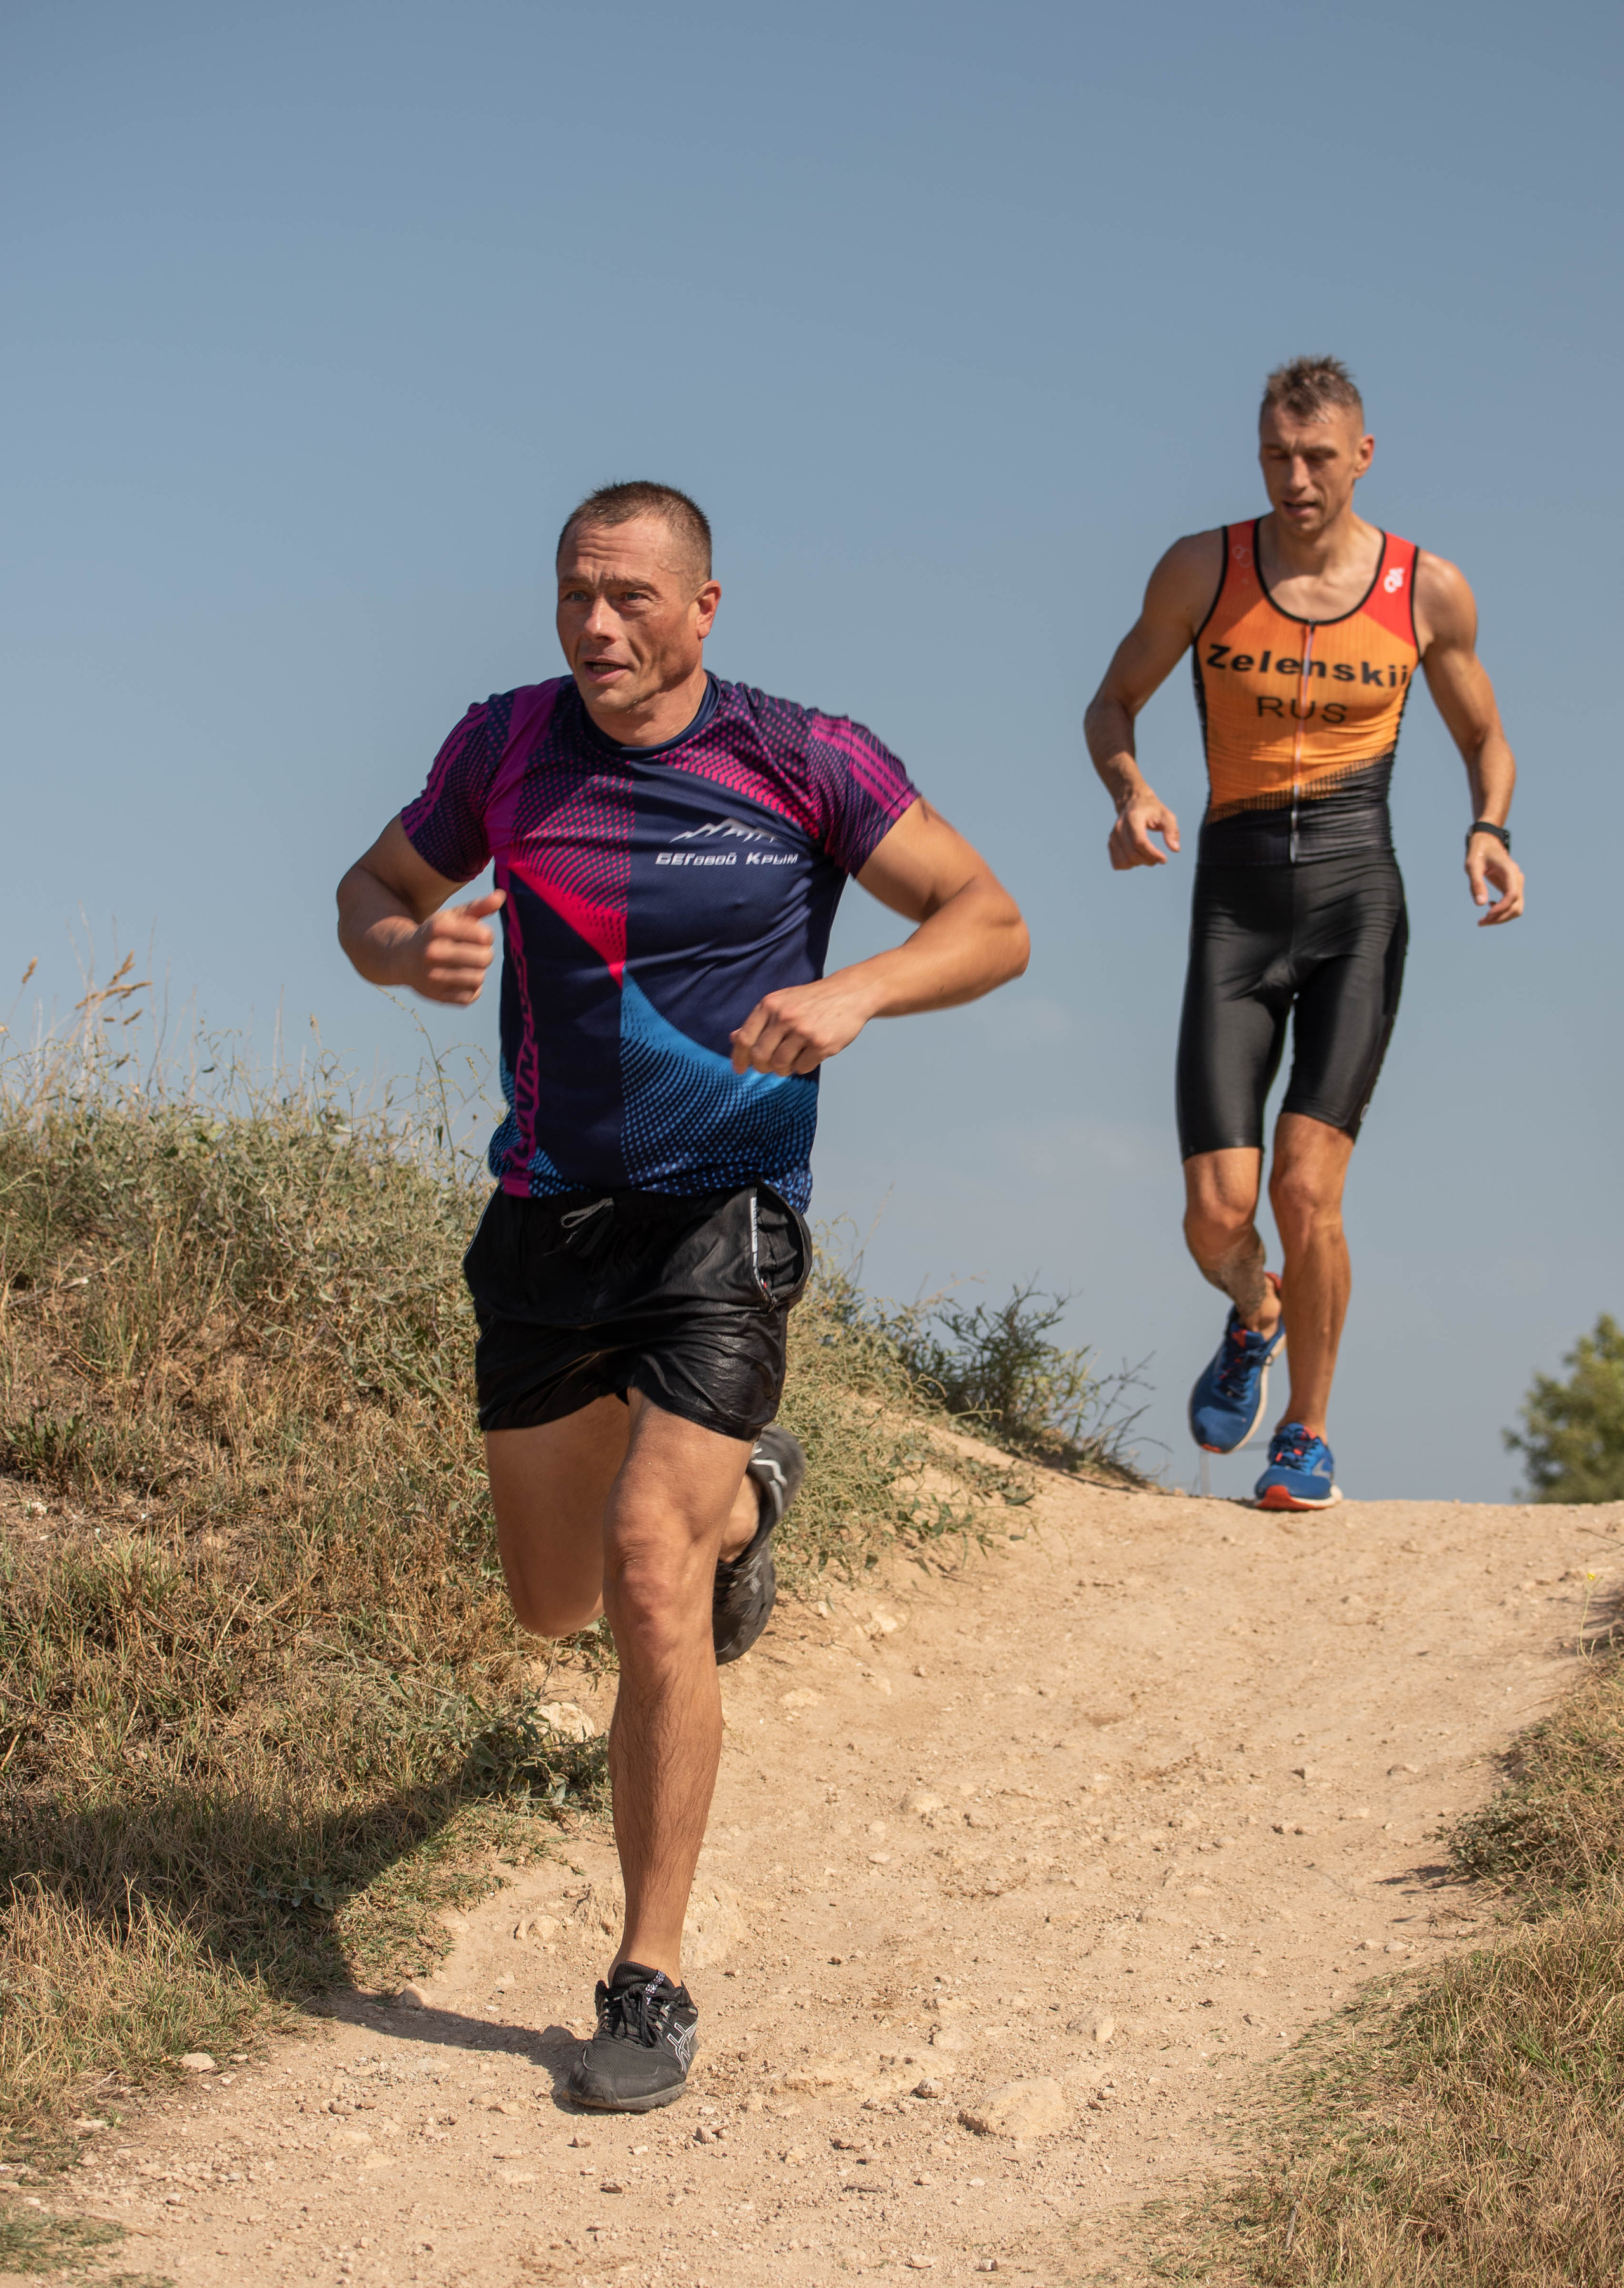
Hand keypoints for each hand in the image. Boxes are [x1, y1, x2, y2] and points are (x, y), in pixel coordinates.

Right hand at [401, 890, 504, 1002]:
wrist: (401, 958)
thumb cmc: (433, 934)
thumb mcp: (451, 917)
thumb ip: (478, 907)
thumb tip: (501, 896)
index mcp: (437, 928)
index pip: (483, 936)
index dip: (486, 936)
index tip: (479, 936)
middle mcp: (432, 952)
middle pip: (484, 958)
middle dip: (486, 954)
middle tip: (477, 952)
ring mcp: (432, 977)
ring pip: (479, 978)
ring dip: (479, 972)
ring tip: (469, 965)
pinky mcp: (436, 996)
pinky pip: (470, 996)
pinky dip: (472, 988)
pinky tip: (462, 979)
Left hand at [729, 972, 878, 1075]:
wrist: (849, 994)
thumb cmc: (812, 1000)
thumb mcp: (782, 1002)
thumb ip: (758, 1021)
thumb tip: (733, 1038)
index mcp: (770, 1005)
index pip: (744, 1038)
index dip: (739, 1058)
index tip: (739, 1069)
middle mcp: (784, 1017)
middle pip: (760, 1055)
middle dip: (762, 1066)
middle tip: (768, 1067)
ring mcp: (804, 1031)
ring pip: (780, 1064)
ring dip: (782, 1068)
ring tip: (790, 1061)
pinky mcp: (821, 1044)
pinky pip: (802, 1067)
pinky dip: (801, 1066)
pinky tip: (807, 1055)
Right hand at [1108, 789, 1180, 869]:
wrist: (1133, 802)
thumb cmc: (1152, 810)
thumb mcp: (1166, 816)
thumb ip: (1172, 831)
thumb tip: (1175, 849)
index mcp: (1133, 818)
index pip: (1139, 842)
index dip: (1152, 854)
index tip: (1164, 859)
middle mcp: (1120, 827)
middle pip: (1132, 854)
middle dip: (1149, 860)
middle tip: (1159, 857)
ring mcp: (1113, 836)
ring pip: (1124, 861)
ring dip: (1139, 863)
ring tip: (1148, 856)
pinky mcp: (1111, 844)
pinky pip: (1117, 863)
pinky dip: (1129, 865)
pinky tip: (1137, 857)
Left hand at [1466, 836, 1523, 926]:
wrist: (1487, 842)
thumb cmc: (1478, 852)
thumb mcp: (1472, 866)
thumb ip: (1476, 883)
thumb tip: (1481, 904)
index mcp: (1510, 871)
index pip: (1512, 895)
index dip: (1501, 908)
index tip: (1486, 915)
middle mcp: (1517, 878)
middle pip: (1517, 906)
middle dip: (1500, 917)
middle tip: (1481, 922)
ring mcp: (1517, 883)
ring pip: (1517, 908)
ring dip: (1502, 918)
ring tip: (1483, 920)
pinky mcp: (1513, 887)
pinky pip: (1513, 904)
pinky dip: (1503, 912)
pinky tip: (1489, 907)